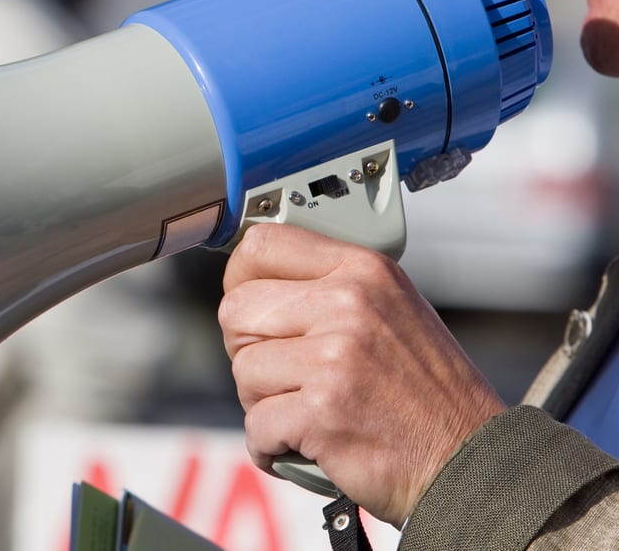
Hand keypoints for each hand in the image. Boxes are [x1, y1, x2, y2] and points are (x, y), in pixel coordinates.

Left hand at [218, 224, 504, 525]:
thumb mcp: (391, 310)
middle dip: (247, 348)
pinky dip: (269, 445)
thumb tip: (252, 281)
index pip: (260, 247)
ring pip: (243, 370)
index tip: (249, 309)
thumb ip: (328, 288)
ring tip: (305, 411)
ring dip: (262, 402)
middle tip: (280, 374)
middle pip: (237, 309)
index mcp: (363, 271)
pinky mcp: (322, 411)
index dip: (240, 282)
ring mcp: (336, 358)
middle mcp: (350, 305)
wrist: (471, 462)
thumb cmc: (427, 393)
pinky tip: (300, 445)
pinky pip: (255, 425)